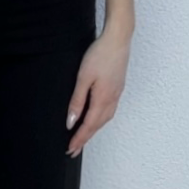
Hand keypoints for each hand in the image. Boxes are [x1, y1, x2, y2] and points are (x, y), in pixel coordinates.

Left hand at [65, 22, 130, 156]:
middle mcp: (112, 100)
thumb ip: (77, 101)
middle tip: (74, 150)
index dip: (79, 139)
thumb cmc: (100, 54)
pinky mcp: (118, 88)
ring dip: (94, 130)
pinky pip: (109, 110)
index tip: (70, 149)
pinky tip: (96, 119)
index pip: (88, 125)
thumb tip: (70, 122)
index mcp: (103, 99)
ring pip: (105, 119)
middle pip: (97, 126)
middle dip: (85, 138)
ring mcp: (117, 94)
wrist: (118, 39)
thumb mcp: (83, 77)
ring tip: (83, 138)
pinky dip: (101, 120)